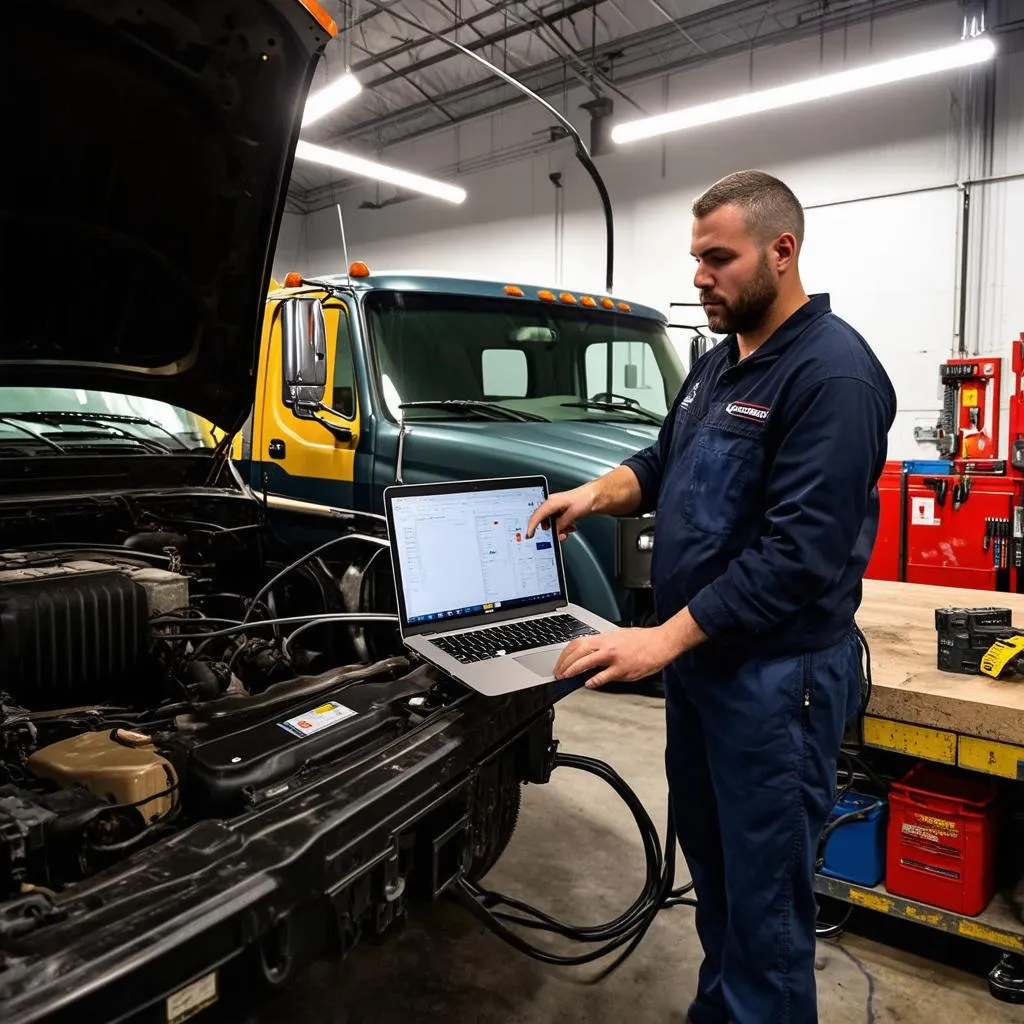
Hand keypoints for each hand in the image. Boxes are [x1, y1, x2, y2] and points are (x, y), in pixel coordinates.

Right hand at [526, 484, 596, 541]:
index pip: (537, 515)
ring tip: (568, 530)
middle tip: (557, 535)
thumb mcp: (572, 514)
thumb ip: (561, 524)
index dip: (532, 526)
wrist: (597, 495)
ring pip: (552, 523)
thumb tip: (555, 531)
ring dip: (559, 529)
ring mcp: (557, 508)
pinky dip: (564, 527)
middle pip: (544, 521)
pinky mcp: (563, 511)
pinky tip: (571, 526)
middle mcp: (552, 504)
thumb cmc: (586, 498)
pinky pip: (559, 522)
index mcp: (551, 502)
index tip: (529, 535)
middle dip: (551, 530)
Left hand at [554, 626, 677, 688]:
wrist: (661, 642)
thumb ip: (602, 647)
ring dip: (573, 670)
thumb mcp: (618, 637)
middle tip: (559, 672)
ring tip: (567, 677)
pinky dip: (594, 681)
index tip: (560, 662)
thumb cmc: (642, 640)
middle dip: (565, 663)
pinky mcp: (624, 669)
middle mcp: (607, 645)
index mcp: (604, 637)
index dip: (565, 654)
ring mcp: (615, 657)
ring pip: (587, 661)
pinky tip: (588, 684)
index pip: (577, 643)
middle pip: (578, 651)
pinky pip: (605, 676)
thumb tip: (588, 657)